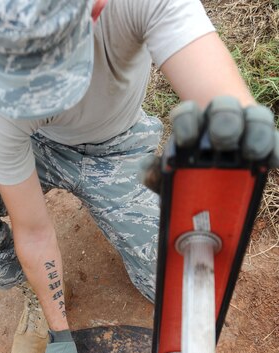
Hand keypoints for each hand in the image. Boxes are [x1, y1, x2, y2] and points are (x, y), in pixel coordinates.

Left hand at [142, 96, 278, 192]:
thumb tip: (149, 170)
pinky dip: (276, 149)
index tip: (185, 143)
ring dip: (254, 131)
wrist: (214, 183)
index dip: (187, 122)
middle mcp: (221, 119)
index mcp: (192, 123)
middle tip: (222, 142)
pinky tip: (271, 161)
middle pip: (224, 107)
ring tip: (250, 153)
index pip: (188, 112)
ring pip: (256, 116)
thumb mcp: (169, 174)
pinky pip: (277, 142)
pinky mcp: (269, 144)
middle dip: (223, 120)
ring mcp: (248, 128)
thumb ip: (154, 173)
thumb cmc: (188, 174)